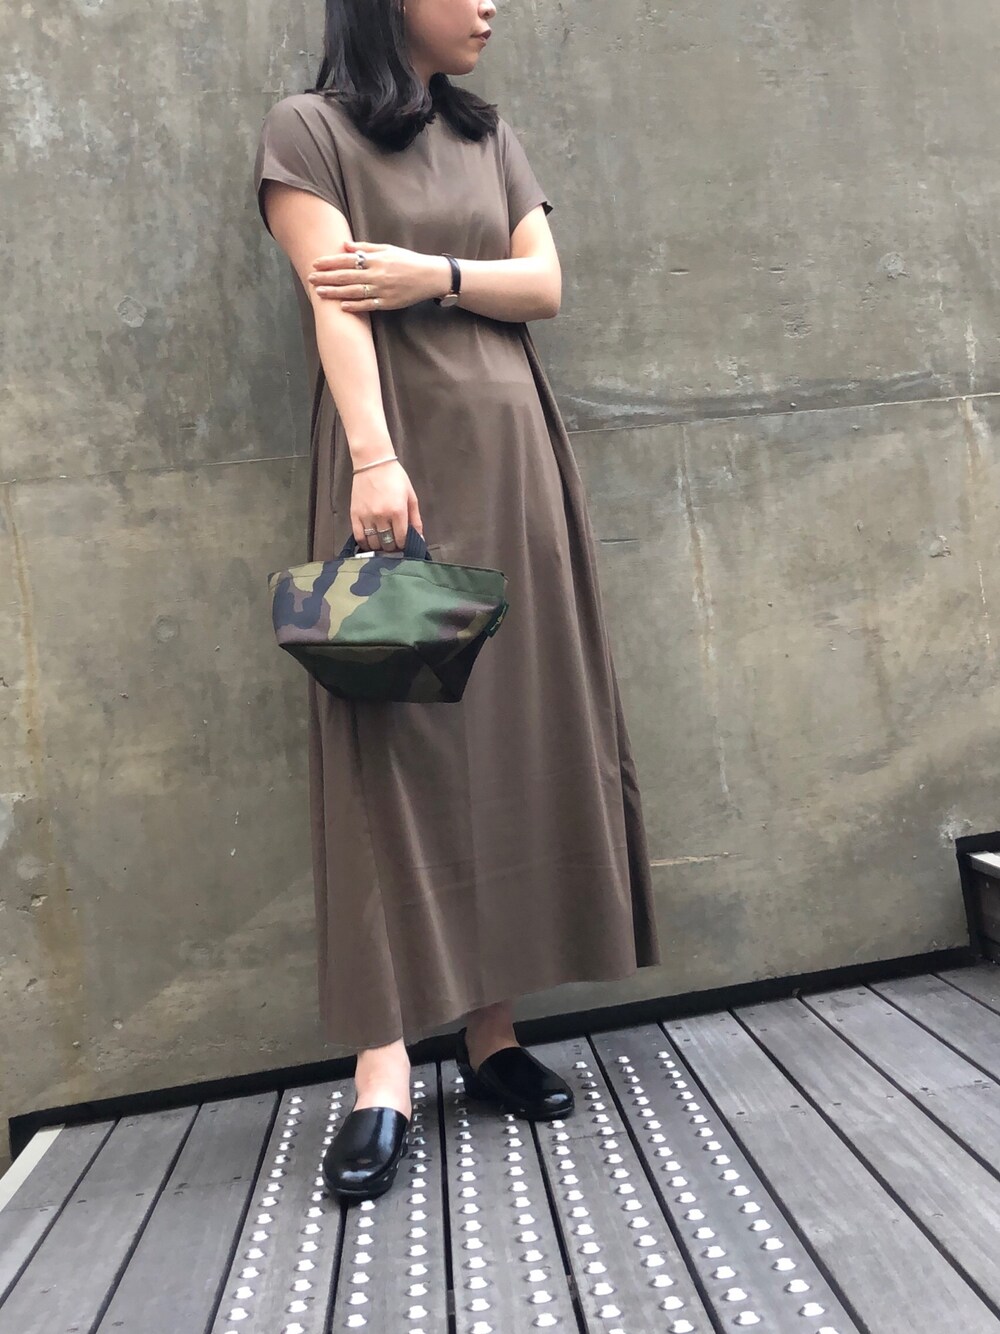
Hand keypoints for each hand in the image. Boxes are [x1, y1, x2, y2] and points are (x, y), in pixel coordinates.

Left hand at [308, 241, 449, 312]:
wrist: (429, 276)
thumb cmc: (407, 261)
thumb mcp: (387, 249)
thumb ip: (366, 248)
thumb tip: (345, 245)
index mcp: (376, 259)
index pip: (348, 259)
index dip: (330, 262)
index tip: (315, 264)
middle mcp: (377, 274)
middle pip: (347, 276)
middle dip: (327, 278)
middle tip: (310, 279)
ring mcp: (382, 289)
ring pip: (354, 291)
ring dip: (335, 293)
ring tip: (319, 293)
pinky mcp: (388, 302)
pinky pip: (368, 305)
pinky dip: (355, 306)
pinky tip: (341, 306)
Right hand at [352, 459, 423, 551]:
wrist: (373, 463)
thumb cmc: (395, 477)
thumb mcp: (411, 497)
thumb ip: (416, 519)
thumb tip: (420, 538)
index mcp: (398, 511)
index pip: (401, 539)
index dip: (404, 545)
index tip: (404, 543)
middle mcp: (382, 516)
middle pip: (388, 543)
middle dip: (393, 547)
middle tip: (394, 543)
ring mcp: (367, 516)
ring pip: (374, 543)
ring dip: (380, 546)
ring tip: (383, 542)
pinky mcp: (355, 515)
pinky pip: (359, 537)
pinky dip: (365, 543)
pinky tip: (370, 542)